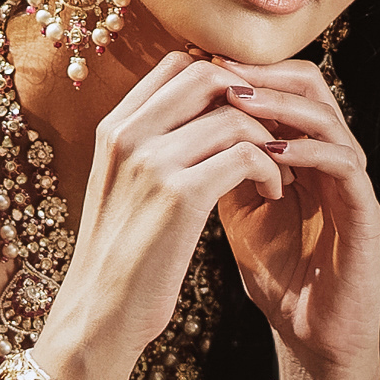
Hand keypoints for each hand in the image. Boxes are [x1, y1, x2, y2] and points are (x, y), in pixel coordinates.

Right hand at [37, 50, 283, 379]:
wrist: (99, 315)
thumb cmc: (120, 257)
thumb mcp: (125, 187)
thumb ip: (152, 145)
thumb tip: (202, 116)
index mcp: (114, 128)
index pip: (177, 64)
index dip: (221, 80)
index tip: (245, 115)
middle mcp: (127, 134)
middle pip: (207, 76)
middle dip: (252, 102)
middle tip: (273, 134)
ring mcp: (151, 161)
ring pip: (235, 114)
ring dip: (269, 139)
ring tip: (280, 171)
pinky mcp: (179, 195)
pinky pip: (247, 154)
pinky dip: (271, 169)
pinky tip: (273, 192)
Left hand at [212, 57, 379, 379]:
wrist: (311, 335)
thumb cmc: (279, 273)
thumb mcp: (238, 210)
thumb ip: (223, 166)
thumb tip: (182, 124)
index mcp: (304, 150)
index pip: (283, 86)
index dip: (246, 71)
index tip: (200, 65)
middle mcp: (333, 156)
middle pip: (312, 85)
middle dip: (264, 75)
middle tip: (219, 73)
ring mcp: (353, 183)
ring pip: (329, 118)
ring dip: (281, 106)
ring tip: (238, 103)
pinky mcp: (366, 213)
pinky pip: (346, 166)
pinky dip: (310, 152)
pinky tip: (273, 155)